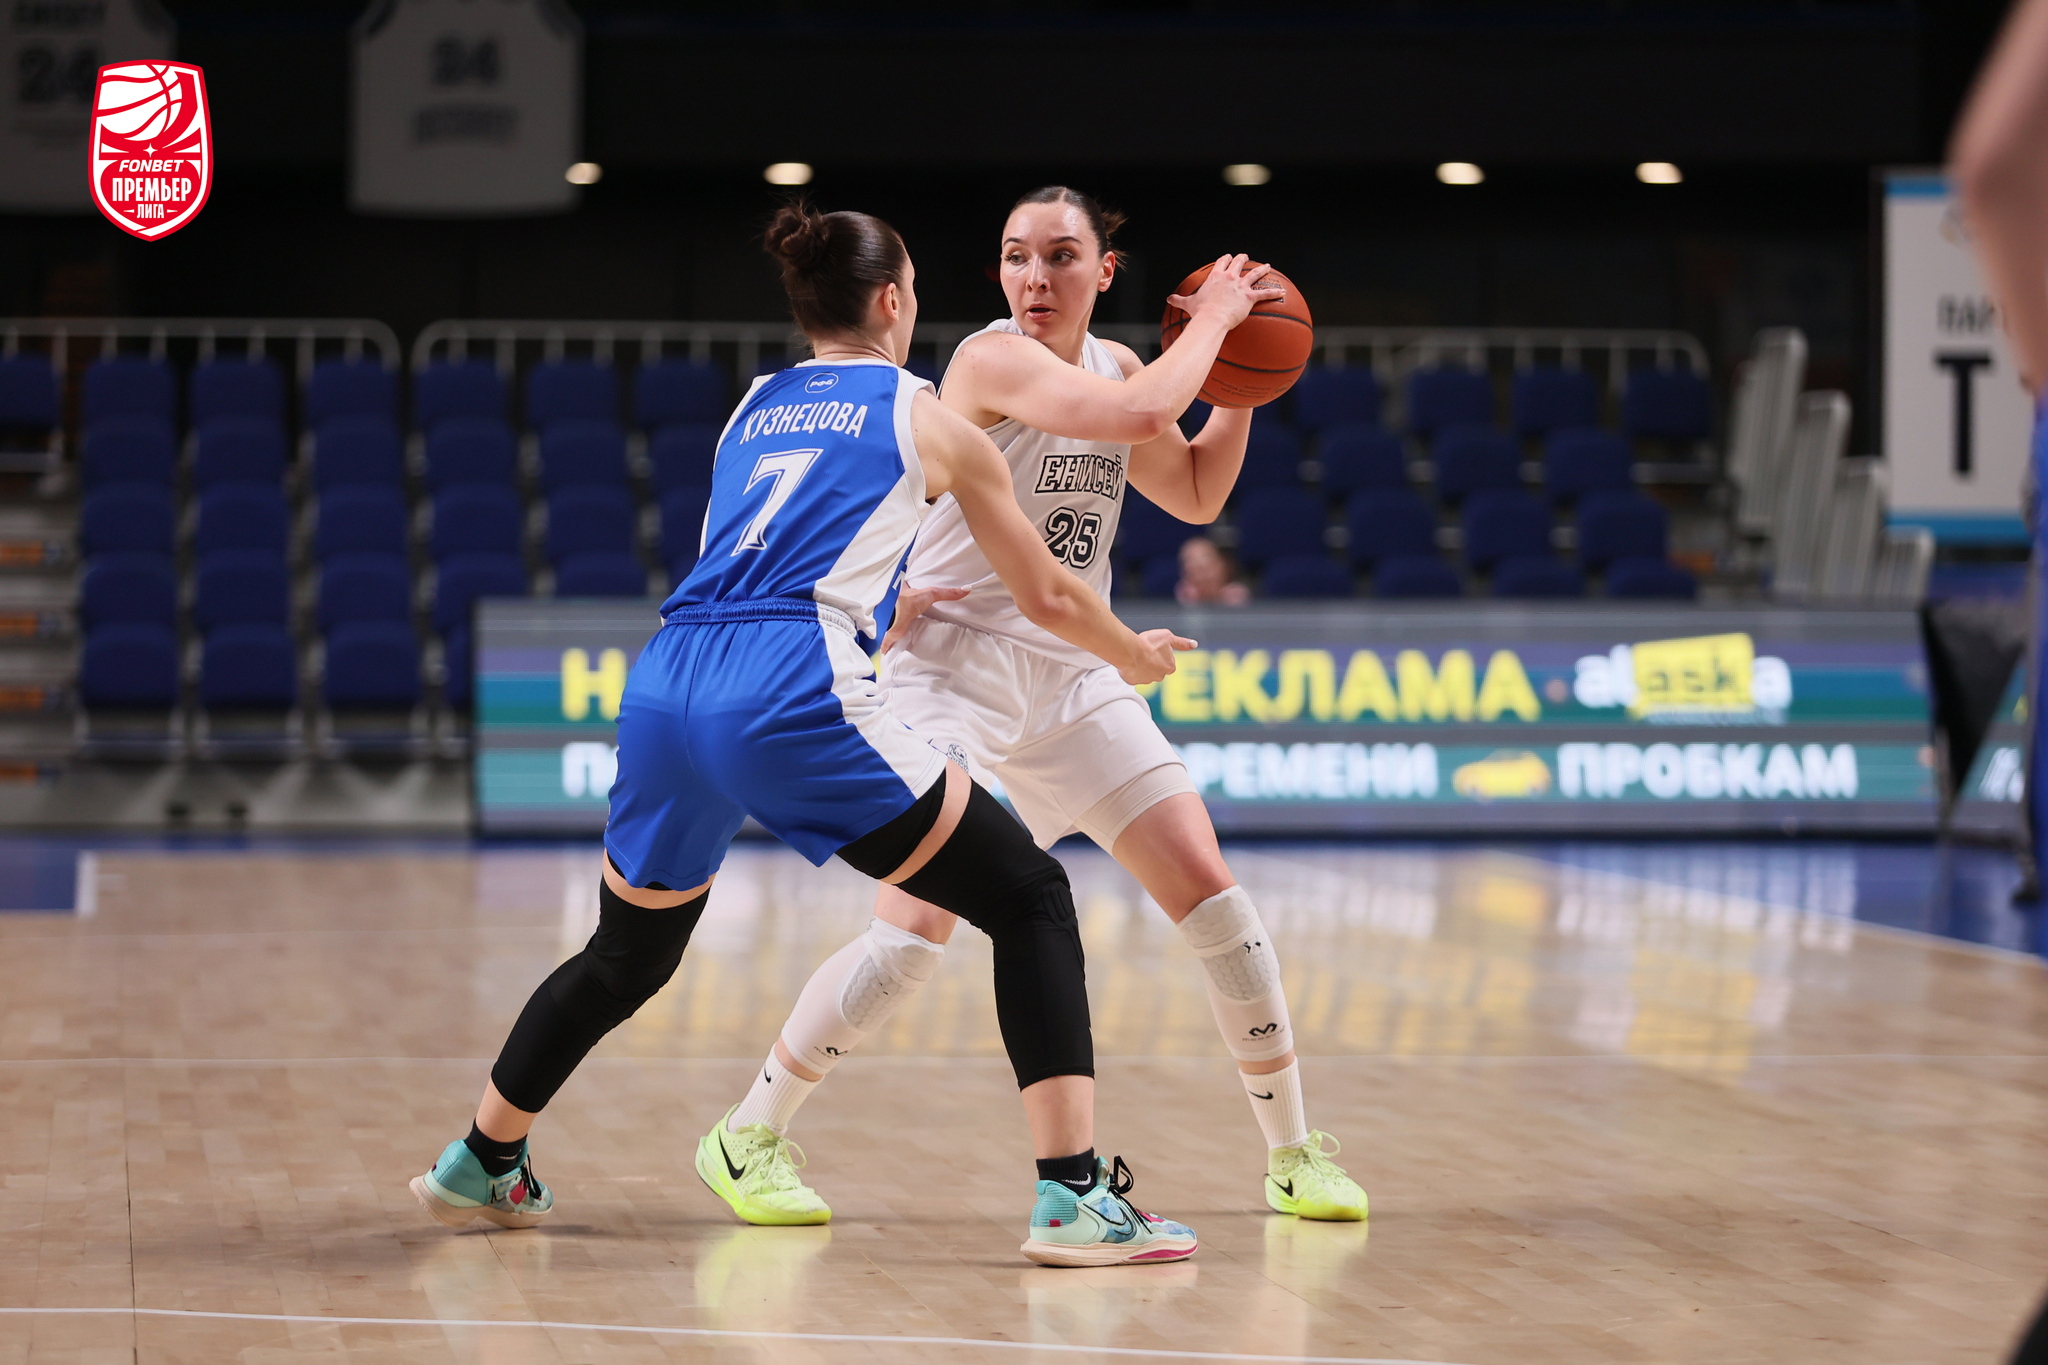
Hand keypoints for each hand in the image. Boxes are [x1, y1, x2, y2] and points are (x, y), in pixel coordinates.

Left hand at [882, 584, 968, 651]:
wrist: (895, 613)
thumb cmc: (910, 601)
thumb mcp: (931, 593)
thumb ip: (947, 593)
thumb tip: (967, 589)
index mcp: (902, 594)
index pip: (903, 590)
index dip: (904, 589)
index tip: (905, 590)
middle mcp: (895, 607)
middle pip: (896, 608)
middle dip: (897, 611)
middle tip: (903, 615)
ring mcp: (891, 621)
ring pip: (890, 623)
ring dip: (892, 627)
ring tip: (898, 632)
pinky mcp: (889, 634)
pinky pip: (887, 642)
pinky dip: (887, 647)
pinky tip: (887, 651)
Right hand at [1119, 628, 1197, 685]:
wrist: (1130, 651)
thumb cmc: (1149, 643)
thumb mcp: (1168, 637)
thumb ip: (1181, 642)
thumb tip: (1194, 644)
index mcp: (1170, 667)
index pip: (1168, 662)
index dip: (1161, 653)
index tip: (1155, 648)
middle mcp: (1160, 676)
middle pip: (1157, 669)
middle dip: (1152, 662)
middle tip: (1145, 651)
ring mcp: (1146, 680)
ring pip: (1145, 673)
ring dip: (1142, 665)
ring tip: (1136, 655)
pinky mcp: (1133, 681)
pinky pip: (1133, 676)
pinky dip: (1132, 670)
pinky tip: (1130, 661)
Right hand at [1165, 253, 1285, 331]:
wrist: (1211, 318)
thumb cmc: (1199, 312)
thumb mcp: (1188, 304)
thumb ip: (1179, 300)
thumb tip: (1168, 299)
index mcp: (1216, 277)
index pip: (1222, 263)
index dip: (1225, 259)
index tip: (1228, 257)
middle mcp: (1229, 278)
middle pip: (1238, 263)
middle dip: (1242, 258)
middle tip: (1245, 257)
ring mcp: (1240, 286)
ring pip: (1254, 273)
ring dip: (1262, 269)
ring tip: (1267, 266)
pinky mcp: (1249, 297)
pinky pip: (1265, 294)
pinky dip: (1274, 293)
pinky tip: (1283, 292)